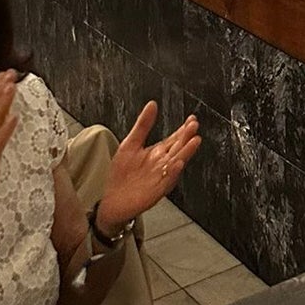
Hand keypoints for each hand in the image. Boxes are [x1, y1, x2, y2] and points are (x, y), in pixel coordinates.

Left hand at [95, 102, 200, 237]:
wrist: (110, 200)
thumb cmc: (121, 174)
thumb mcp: (130, 144)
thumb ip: (143, 125)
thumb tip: (152, 104)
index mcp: (158, 152)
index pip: (175, 138)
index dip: (184, 129)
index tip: (192, 118)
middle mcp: (162, 164)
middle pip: (178, 148)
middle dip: (187, 137)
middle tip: (194, 126)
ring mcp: (160, 178)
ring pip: (176, 163)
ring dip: (186, 153)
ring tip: (194, 141)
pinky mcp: (155, 192)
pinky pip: (167, 182)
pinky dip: (173, 173)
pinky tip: (178, 164)